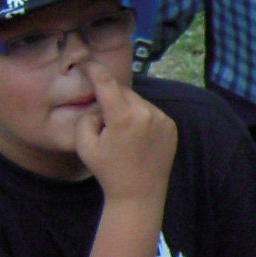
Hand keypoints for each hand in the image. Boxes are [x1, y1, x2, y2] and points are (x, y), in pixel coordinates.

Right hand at [74, 62, 176, 203]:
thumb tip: (98, 101)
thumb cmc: (108, 172)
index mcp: (123, 118)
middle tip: (103, 120)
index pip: (106, 82)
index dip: (93, 69)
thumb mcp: (85, 144)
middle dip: (110, 98)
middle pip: (123, 91)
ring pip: (137, 101)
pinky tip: (136, 139)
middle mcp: (147, 114)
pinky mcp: (171, 126)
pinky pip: (151, 112)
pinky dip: (141, 117)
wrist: (139, 195)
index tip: (84, 61)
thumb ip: (87, 116)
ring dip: (126, 109)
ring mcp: (162, 119)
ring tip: (122, 136)